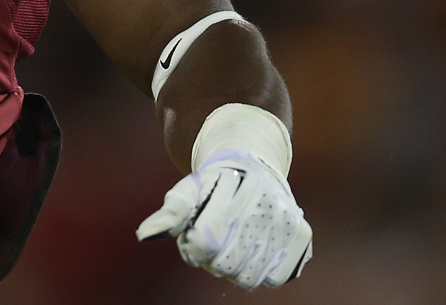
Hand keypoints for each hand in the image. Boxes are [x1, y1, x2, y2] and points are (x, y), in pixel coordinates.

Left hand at [136, 149, 313, 287]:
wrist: (255, 167)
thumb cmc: (214, 184)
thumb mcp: (188, 190)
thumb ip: (170, 213)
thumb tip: (143, 235)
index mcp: (231, 189)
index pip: (203, 243)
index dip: (192, 247)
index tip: (194, 233)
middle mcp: (262, 203)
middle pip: (225, 265)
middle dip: (212, 259)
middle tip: (215, 238)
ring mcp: (286, 220)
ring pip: (249, 277)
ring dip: (235, 268)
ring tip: (234, 243)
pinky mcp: (302, 236)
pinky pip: (275, 278)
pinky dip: (262, 272)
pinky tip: (255, 250)